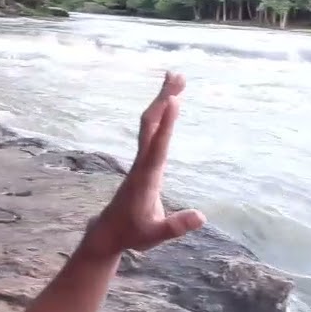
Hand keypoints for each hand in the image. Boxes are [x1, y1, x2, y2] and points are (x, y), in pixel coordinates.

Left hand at [86, 71, 205, 254]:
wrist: (109, 232)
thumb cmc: (132, 234)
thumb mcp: (154, 235)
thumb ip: (176, 226)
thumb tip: (201, 217)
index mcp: (146, 177)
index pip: (157, 146)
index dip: (166, 124)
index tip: (174, 100)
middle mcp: (142, 163)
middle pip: (151, 124)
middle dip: (164, 99)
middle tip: (178, 76)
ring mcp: (141, 160)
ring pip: (150, 124)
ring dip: (162, 100)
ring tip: (176, 78)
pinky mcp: (143, 161)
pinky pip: (151, 131)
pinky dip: (161, 113)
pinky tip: (168, 102)